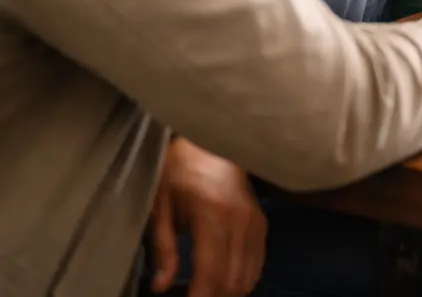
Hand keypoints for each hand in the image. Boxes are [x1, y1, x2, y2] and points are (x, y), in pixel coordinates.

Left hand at [149, 138, 265, 296]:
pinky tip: (222, 282)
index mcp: (212, 215)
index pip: (210, 273)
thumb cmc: (180, 168)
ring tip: (205, 293)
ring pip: (248, 277)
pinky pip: (257, 264)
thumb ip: (163, 248)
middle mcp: (240, 221)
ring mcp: (255, 222)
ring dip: (227, 293)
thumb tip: (161, 286)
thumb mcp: (161, 205)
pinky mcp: (261, 223)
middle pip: (232, 281)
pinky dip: (241, 280)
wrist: (211, 140)